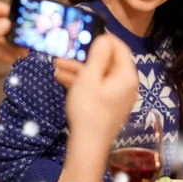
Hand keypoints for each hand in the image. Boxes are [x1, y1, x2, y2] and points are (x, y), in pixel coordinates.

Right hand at [60, 34, 137, 181]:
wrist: (87, 147)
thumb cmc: (88, 110)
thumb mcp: (90, 78)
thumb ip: (98, 55)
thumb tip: (105, 37)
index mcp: (126, 76)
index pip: (120, 48)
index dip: (104, 39)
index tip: (85, 34)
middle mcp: (126, 85)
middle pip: (108, 62)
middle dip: (85, 56)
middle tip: (66, 50)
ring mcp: (117, 97)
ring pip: (99, 76)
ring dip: (79, 69)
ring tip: (56, 65)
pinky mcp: (108, 106)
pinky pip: (96, 88)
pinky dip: (81, 82)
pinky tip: (61, 79)